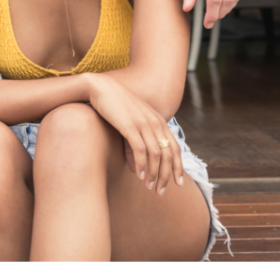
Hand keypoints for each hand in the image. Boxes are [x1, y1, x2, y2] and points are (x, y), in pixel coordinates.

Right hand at [87, 74, 183, 195]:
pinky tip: (140, 175)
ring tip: (149, 187)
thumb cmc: (115, 106)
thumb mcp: (131, 124)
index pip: (175, 148)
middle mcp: (155, 122)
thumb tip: (138, 169)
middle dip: (166, 176)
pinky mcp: (130, 126)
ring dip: (154, 174)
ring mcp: (143, 124)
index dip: (178, 167)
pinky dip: (142, 165)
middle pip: (168, 155)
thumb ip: (137, 145)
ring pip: (156, 155)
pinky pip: (141, 150)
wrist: (100, 88)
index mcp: (159, 121)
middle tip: (160, 192)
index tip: (177, 183)